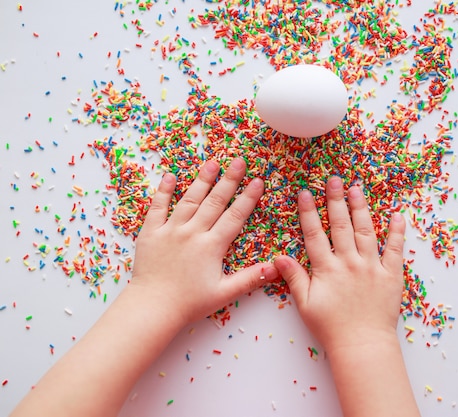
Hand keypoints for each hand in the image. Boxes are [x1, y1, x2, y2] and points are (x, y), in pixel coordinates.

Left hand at [130, 158, 277, 325]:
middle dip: (229, 180)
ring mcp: (171, 230)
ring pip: (189, 199)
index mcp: (212, 246)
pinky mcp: (151, 233)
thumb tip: (276, 267)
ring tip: (212, 162)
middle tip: (239, 161)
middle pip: (215, 201)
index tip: (258, 181)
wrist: (152, 307)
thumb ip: (250, 278)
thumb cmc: (189, 303)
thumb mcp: (224, 293)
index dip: (248, 198)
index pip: (234, 216)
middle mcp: (193, 233)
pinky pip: (157, 208)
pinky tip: (170, 176)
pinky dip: (164, 191)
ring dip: (202, 180)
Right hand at [275, 176, 405, 353]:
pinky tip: (396, 215)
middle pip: (341, 225)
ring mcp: (372, 267)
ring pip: (366, 231)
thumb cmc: (331, 328)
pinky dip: (396, 232)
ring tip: (357, 188)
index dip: (309, 212)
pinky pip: (395, 249)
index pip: (315, 234)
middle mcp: (349, 263)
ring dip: (361, 208)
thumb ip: (294, 278)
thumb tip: (278, 256)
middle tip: (333, 179)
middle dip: (336, 200)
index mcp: (327, 269)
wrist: (362, 345)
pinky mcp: (391, 275)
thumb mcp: (306, 304)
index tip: (305, 192)